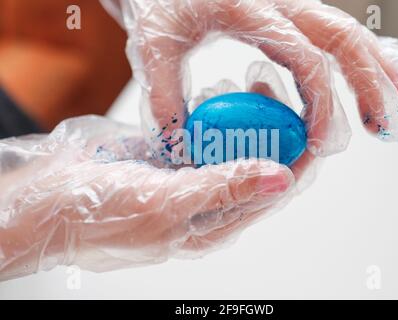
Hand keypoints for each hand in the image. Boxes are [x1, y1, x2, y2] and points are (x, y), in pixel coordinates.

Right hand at [0, 116, 293, 280]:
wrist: (49, 198)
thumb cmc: (102, 215)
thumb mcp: (168, 205)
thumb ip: (224, 191)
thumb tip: (280, 180)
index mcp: (213, 223)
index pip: (270, 191)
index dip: (294, 158)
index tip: (306, 124)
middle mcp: (206, 201)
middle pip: (254, 163)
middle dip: (270, 127)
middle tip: (270, 89)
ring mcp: (187, 175)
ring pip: (230, 143)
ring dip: (242, 115)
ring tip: (246, 84)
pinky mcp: (169, 155)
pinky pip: (202, 131)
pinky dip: (212, 111)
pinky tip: (215, 93)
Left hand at [102, 0, 397, 167]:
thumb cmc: (156, 3)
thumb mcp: (153, 48)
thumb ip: (164, 99)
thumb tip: (181, 148)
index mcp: (248, 8)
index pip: (303, 57)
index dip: (320, 103)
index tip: (320, 143)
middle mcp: (276, 1)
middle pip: (340, 37)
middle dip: (369, 83)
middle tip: (384, 125)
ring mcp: (285, 4)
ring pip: (343, 29)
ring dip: (375, 65)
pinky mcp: (284, 12)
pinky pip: (328, 30)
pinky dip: (357, 54)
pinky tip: (375, 73)